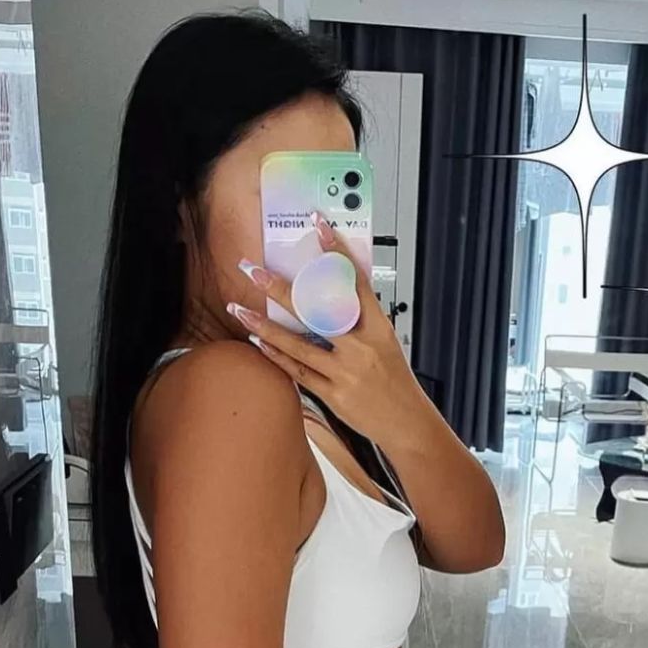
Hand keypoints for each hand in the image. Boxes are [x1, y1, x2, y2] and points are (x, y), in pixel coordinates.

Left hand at [226, 212, 424, 441]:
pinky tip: (259, 343)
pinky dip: (277, 356)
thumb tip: (330, 295)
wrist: (407, 423)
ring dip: (264, 326)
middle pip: (316, 311)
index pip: (355, 282)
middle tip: (253, 270)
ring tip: (239, 309)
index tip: (319, 225)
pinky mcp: (335, 395)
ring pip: (298, 344)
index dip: (337, 252)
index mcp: (379, 329)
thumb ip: (359, 321)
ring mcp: (346, 372)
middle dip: (280, 289)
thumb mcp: (385, 344)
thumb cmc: (394, 381)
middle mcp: (362, 348)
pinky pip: (299, 372)